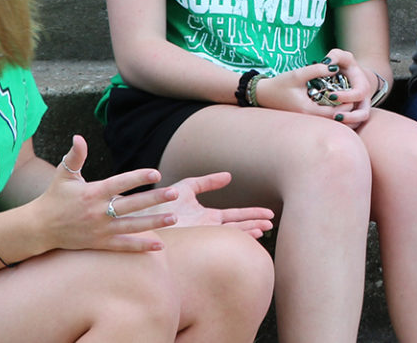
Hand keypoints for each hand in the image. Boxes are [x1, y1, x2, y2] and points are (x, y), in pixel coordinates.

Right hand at [36, 136, 183, 252]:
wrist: (40, 227)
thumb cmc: (54, 197)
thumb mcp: (63, 174)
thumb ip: (75, 156)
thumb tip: (78, 137)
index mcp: (92, 193)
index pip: (119, 183)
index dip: (138, 177)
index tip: (156, 173)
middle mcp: (98, 212)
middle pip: (131, 205)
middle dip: (154, 199)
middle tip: (175, 193)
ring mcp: (100, 230)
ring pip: (131, 226)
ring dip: (154, 222)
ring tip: (174, 217)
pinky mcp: (99, 243)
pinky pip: (123, 245)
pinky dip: (141, 246)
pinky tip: (159, 245)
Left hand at [139, 172, 275, 238]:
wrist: (144, 215)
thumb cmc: (162, 202)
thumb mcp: (187, 187)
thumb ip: (207, 182)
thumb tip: (229, 176)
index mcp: (208, 216)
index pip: (235, 216)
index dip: (252, 214)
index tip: (268, 214)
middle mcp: (209, 228)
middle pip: (239, 226)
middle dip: (256, 223)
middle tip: (272, 222)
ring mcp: (205, 235)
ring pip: (234, 234)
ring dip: (250, 230)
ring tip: (266, 229)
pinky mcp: (200, 240)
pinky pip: (222, 239)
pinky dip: (237, 237)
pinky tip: (250, 235)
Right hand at [253, 60, 369, 126]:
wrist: (262, 94)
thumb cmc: (279, 84)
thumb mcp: (298, 74)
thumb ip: (317, 70)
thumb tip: (334, 67)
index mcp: (308, 111)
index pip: (335, 114)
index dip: (347, 105)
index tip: (353, 95)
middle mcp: (309, 119)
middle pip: (334, 121)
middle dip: (346, 111)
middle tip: (355, 99)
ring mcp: (307, 121)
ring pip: (329, 121)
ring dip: (340, 114)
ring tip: (349, 102)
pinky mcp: (306, 118)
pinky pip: (323, 119)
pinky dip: (332, 113)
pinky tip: (336, 103)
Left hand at [323, 48, 380, 126]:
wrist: (353, 76)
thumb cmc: (346, 66)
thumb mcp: (342, 56)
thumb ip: (335, 55)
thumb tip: (327, 63)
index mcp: (363, 87)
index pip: (359, 94)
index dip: (346, 96)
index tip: (331, 95)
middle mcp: (364, 101)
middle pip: (363, 114)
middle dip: (350, 117)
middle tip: (334, 116)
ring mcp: (360, 110)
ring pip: (358, 123)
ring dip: (346, 125)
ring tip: (332, 122)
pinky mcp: (353, 117)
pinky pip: (351, 127)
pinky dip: (343, 128)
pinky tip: (329, 125)